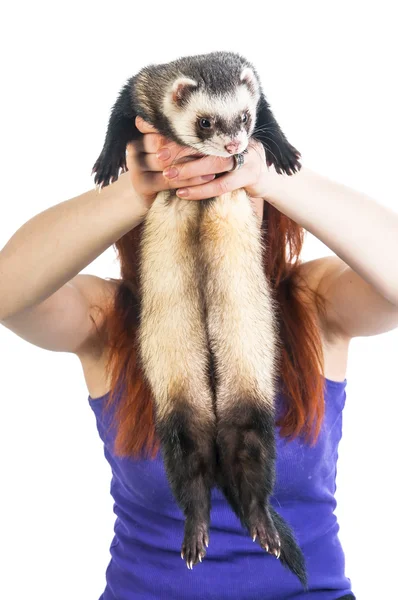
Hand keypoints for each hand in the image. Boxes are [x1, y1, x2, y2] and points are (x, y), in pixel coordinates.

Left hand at [127, 117, 273, 203]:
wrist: (267, 180)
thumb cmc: (233, 164)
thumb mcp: (215, 150)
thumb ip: (196, 144)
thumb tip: (157, 142)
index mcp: (229, 126)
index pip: (198, 125)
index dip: (175, 128)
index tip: (153, 131)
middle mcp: (238, 138)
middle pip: (207, 141)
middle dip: (181, 149)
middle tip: (159, 156)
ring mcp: (247, 156)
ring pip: (214, 163)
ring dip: (189, 171)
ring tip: (168, 176)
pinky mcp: (251, 176)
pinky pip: (222, 185)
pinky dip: (201, 190)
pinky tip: (182, 194)